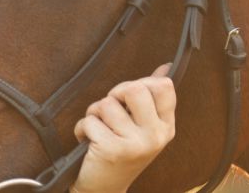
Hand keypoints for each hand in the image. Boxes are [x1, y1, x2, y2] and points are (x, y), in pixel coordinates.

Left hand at [70, 64, 175, 192]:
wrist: (105, 188)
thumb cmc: (121, 151)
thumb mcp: (142, 126)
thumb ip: (152, 97)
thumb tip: (165, 67)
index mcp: (165, 126)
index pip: (164, 86)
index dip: (140, 83)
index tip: (129, 99)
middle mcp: (155, 135)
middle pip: (134, 88)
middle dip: (114, 94)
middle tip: (111, 111)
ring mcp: (135, 143)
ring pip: (106, 103)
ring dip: (95, 113)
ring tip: (99, 130)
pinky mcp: (112, 149)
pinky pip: (89, 120)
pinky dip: (82, 128)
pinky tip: (89, 142)